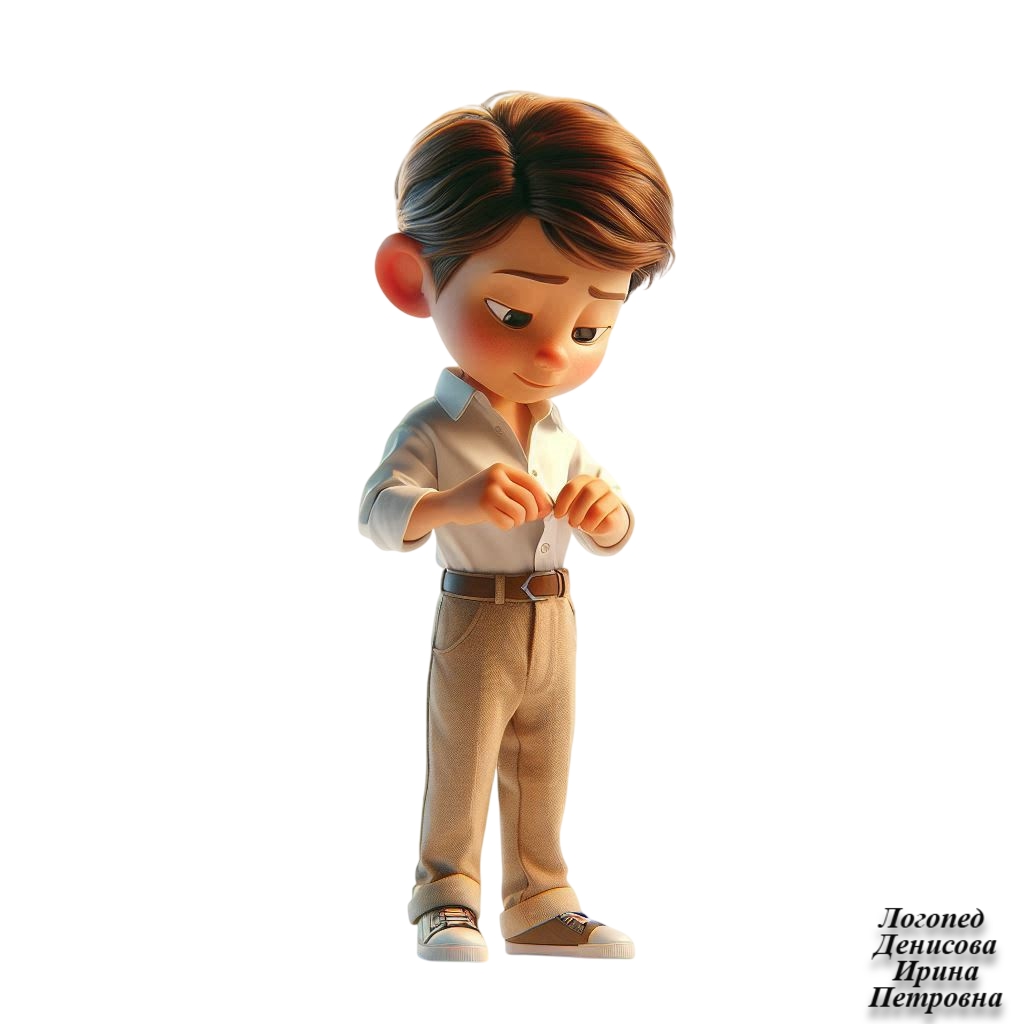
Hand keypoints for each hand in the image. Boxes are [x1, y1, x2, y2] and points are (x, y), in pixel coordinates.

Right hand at [405, 463, 552, 538]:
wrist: (450, 502)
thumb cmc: (480, 497)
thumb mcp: (499, 486)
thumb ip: (521, 493)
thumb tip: (548, 509)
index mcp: (503, 469)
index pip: (533, 484)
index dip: (542, 500)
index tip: (543, 511)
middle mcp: (497, 476)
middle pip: (529, 500)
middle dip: (531, 514)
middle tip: (524, 519)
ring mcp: (489, 490)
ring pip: (520, 513)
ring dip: (518, 521)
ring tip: (509, 518)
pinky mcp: (483, 506)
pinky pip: (508, 523)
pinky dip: (507, 526)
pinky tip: (498, 521)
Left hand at [554, 475, 628, 543]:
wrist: (602, 519)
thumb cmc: (582, 510)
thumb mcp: (570, 504)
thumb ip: (561, 503)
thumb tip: (549, 511)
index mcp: (585, 480)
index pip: (573, 486)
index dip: (563, 502)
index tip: (558, 515)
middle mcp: (600, 485)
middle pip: (588, 493)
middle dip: (576, 511)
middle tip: (571, 522)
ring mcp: (612, 498)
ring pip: (598, 509)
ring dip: (585, 522)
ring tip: (580, 526)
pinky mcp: (618, 513)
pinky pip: (607, 521)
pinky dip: (595, 528)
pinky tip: (591, 528)